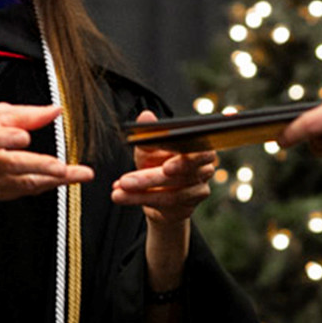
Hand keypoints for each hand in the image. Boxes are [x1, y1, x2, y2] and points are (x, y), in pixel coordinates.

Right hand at [0, 102, 94, 200]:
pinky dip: (47, 185)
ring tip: (77, 174)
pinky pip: (27, 190)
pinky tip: (65, 180)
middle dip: (40, 166)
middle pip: (14, 164)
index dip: (8, 137)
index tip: (24, 137)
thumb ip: (25, 114)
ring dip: (53, 179)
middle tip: (61, 167)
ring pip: (25, 182)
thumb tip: (54, 110)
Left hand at [111, 110, 217, 226]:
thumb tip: (145, 116)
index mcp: (199, 146)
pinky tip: (123, 196)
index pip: (198, 149)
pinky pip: (166, 205)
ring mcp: (199, 188)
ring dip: (140, 193)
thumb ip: (149, 134)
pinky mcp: (190, 206)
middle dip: (152, 178)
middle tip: (126, 181)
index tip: (164, 166)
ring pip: (171, 194)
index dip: (183, 157)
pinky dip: (141, 199)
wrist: (158, 193)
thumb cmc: (156, 163)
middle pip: (182, 173)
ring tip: (117, 191)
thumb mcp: (149, 148)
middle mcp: (205, 167)